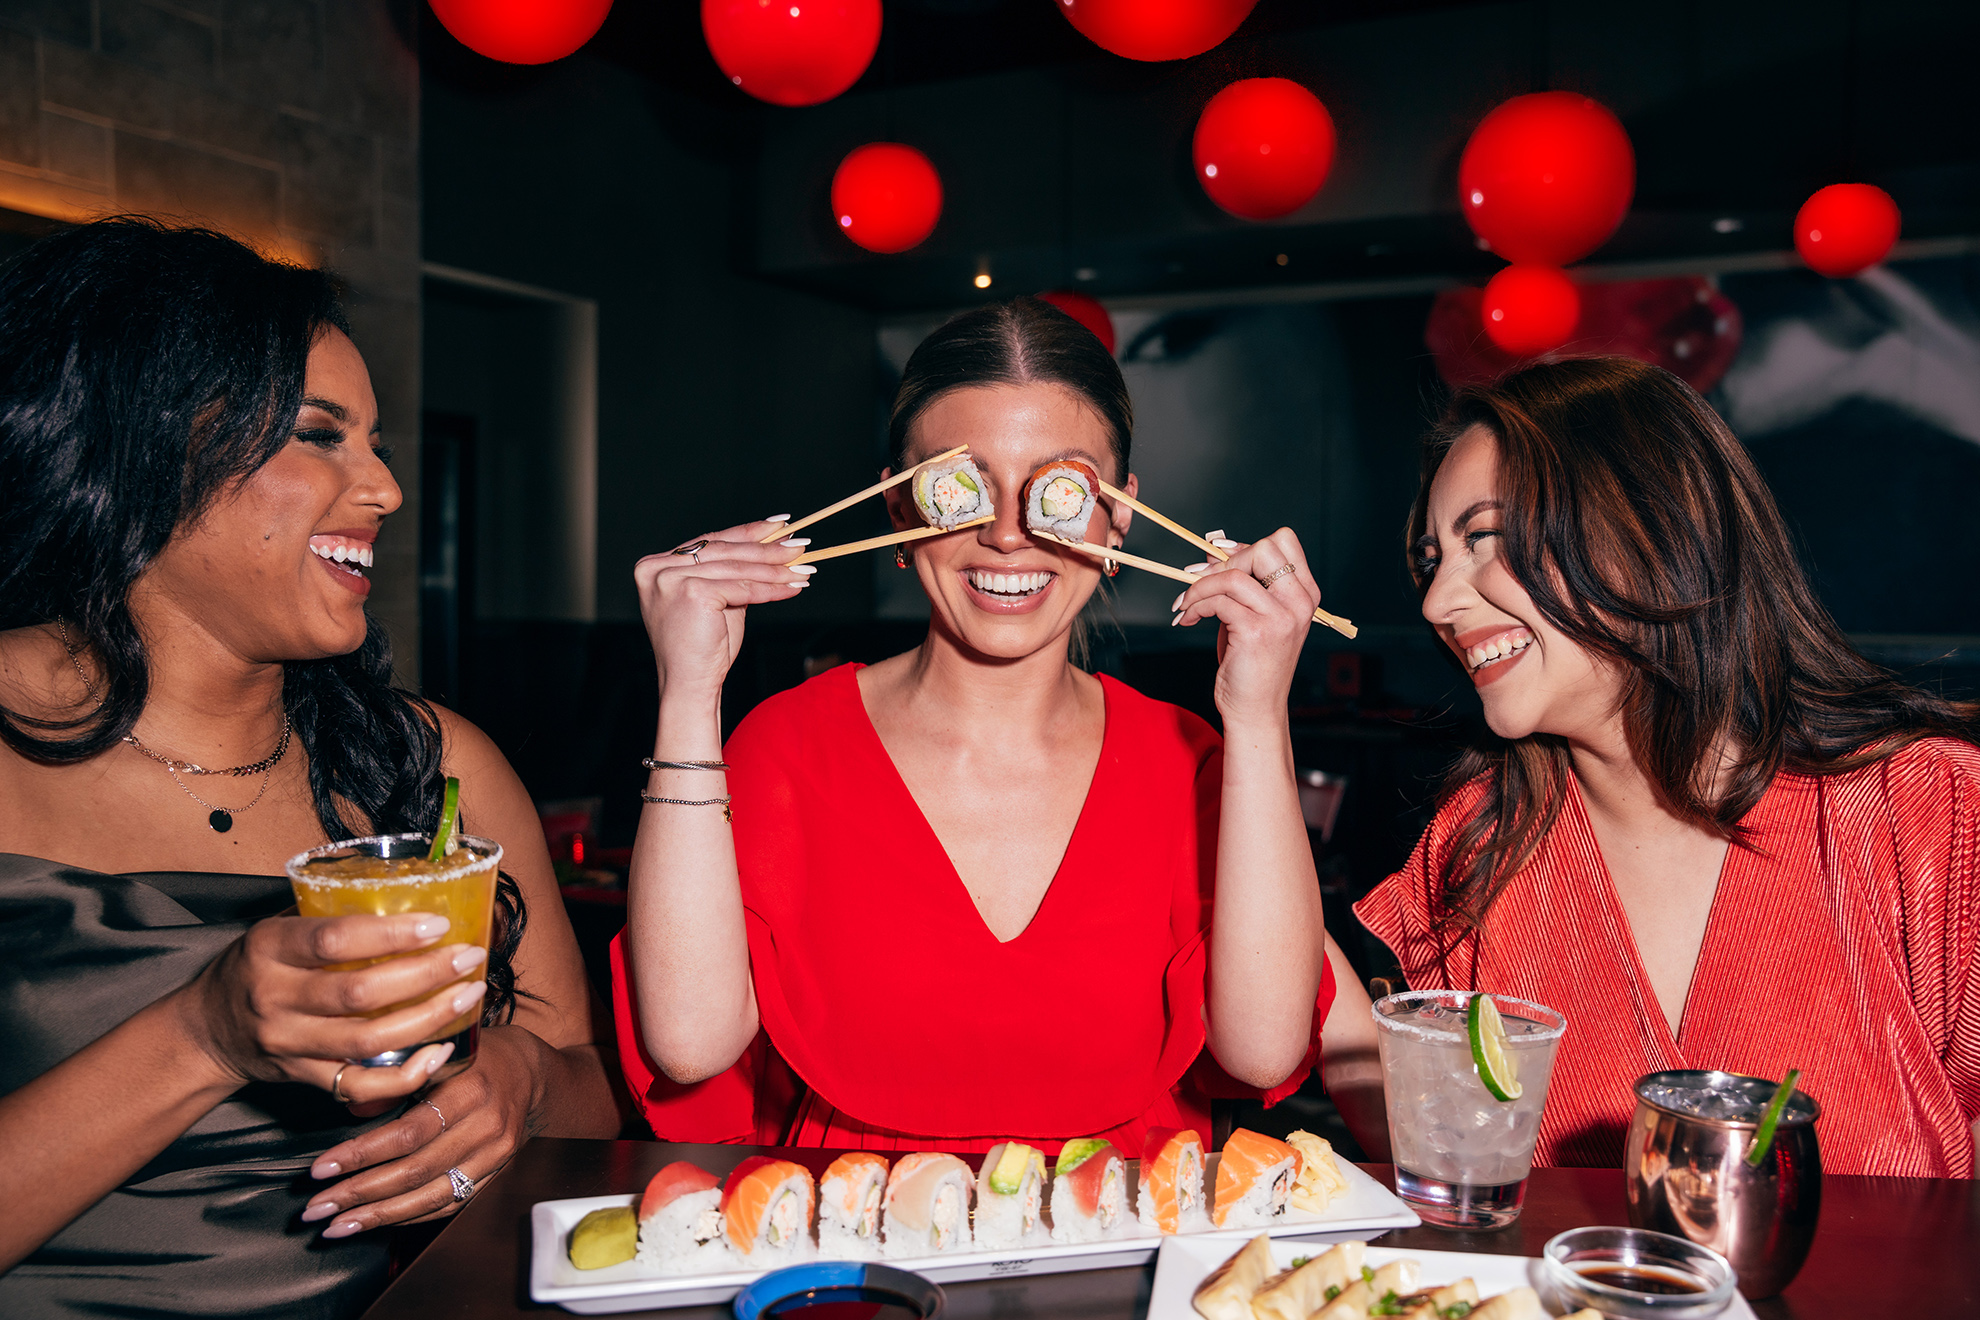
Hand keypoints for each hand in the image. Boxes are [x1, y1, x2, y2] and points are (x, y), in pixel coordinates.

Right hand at [184, 912, 487, 1104]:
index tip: (440, 924)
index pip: (334, 940)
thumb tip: (410, 887)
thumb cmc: (255, 967)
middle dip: (426, 974)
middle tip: (470, 957)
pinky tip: (441, 1050)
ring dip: (428, 1019)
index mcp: (269, 948)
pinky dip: (406, 1073)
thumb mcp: (275, 930)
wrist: (205, 1032)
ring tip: (469, 994)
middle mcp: (276, 997)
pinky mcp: (302, 1078)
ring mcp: (289, 1043)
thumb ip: (328, 914)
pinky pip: (360, 1085)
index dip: (391, 934)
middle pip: (360, 993)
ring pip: (367, 1041)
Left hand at [302, 1026, 542, 1235]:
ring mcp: (494, 1155)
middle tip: (315, 1208)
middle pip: (415, 1170)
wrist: (528, 1071)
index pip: (409, 1132)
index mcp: (470, 1088)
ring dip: (379, 1215)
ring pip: (431, 1196)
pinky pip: (450, 1204)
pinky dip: (410, 1217)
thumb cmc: (475, 1054)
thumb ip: (398, 1076)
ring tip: (336, 1225)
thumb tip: (351, 1109)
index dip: (361, 1154)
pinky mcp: (495, 1173)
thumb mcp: (438, 1049)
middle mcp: (487, 1126)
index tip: (320, 1169)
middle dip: (359, 1192)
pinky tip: (377, 1222)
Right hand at [633, 518, 814, 702]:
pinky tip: (792, 587)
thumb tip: (773, 545)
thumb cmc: (702, 647)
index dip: (747, 532)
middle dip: (767, 548)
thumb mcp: (715, 599)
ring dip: (775, 569)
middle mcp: (657, 568)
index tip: (778, 525)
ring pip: (737, 569)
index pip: (710, 542)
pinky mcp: (691, 593)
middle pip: (725, 551)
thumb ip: (731, 572)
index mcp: (654, 565)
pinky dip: (771, 589)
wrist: (689, 684)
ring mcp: (671, 579)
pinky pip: (741, 587)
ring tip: (802, 568)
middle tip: (799, 544)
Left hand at [1170, 527, 1319, 727]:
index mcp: (1305, 595)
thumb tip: (1212, 552)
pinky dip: (1196, 605)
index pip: (1284, 541)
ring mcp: (1281, 617)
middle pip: (1264, 548)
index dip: (1246, 545)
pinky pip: (1218, 600)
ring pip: (1234, 575)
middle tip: (1203, 582)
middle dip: (1225, 561)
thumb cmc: (1251, 663)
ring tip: (1187, 604)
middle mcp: (1300, 603)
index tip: (1221, 563)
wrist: (1255, 708)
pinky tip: (1188, 618)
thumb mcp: (1252, 615)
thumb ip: (1241, 584)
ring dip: (1200, 586)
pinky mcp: (1257, 631)